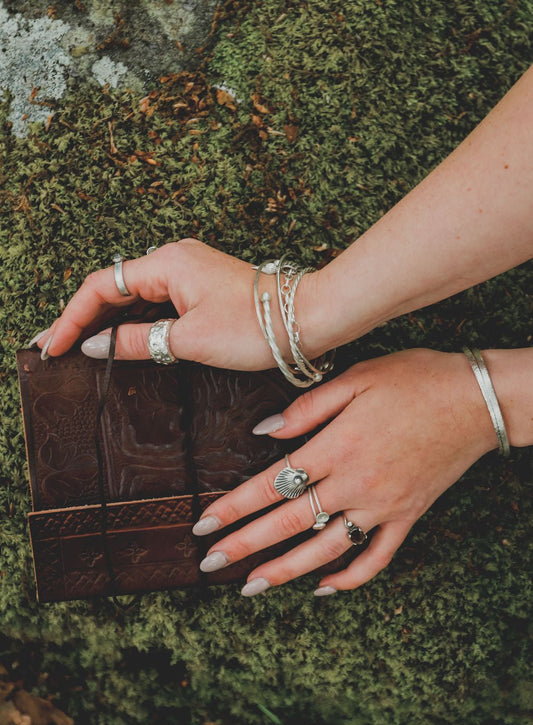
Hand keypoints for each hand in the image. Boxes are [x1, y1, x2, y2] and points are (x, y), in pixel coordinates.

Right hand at [30, 239, 320, 370]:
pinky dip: (134, 321)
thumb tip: (98, 346)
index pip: (101, 287)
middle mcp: (173, 259)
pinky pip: (156, 301)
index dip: (72, 318)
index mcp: (166, 263)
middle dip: (82, 318)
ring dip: (106, 320)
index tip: (55, 346)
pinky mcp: (200, 287)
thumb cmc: (256, 325)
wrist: (308, 318)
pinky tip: (118, 338)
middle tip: (54, 347)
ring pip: (134, 296)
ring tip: (77, 346)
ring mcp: (188, 272)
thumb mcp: (188, 340)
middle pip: (113, 288)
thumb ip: (136, 341)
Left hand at [192, 349, 497, 595]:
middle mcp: (356, 483)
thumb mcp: (356, 377)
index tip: (204, 524)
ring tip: (250, 588)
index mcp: (337, 446)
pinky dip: (350, 578)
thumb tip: (264, 431)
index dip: (234, 506)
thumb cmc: (415, 379)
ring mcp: (383, 506)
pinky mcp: (408, 517)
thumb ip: (307, 407)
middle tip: (209, 564)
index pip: (272, 483)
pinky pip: (377, 558)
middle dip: (244, 545)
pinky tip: (323, 587)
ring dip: (285, 571)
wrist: (476, 400)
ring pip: (326, 549)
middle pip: (289, 523)